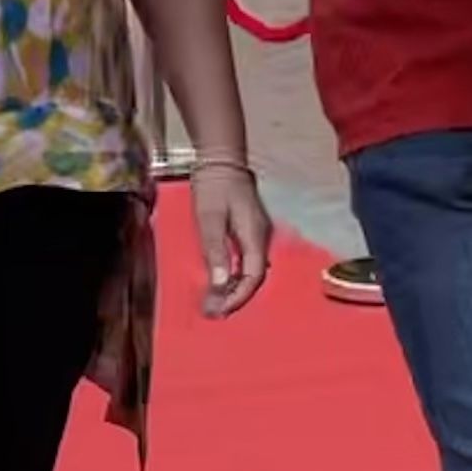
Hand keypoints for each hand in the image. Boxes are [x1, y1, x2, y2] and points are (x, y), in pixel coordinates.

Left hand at [189, 166, 272, 317]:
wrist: (221, 159)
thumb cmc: (214, 187)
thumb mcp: (210, 219)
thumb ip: (215, 251)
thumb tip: (219, 285)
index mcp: (255, 236)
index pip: (253, 276)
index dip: (237, 296)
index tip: (219, 310)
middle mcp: (261, 238)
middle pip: (254, 277)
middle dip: (235, 297)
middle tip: (212, 312)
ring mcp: (257, 234)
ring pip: (250, 270)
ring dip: (233, 287)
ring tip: (214, 302)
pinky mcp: (249, 231)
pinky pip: (245, 260)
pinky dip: (232, 274)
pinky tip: (219, 281)